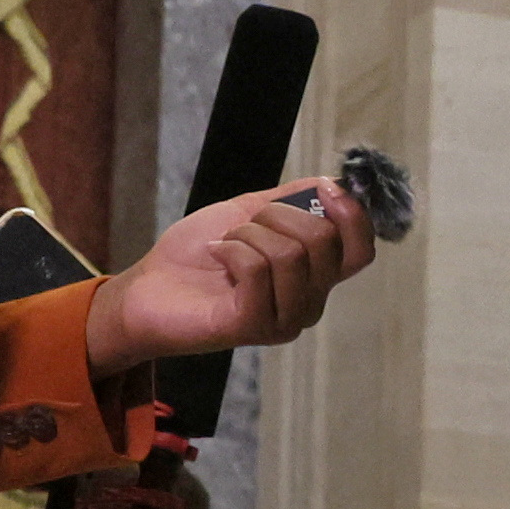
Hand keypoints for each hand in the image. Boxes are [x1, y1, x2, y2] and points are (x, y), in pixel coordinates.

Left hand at [86, 176, 381, 375]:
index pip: (360, 249)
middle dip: (280, 215)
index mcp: (314, 275)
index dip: (353, 214)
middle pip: (325, 242)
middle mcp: (309, 301)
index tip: (325, 188)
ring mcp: (285, 318)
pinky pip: (258, 269)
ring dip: (249, 234)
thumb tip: (334, 182)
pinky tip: (217, 258)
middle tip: (245, 226)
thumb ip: (293, 198)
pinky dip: (231, 250)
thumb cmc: (197, 254)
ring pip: (291, 253)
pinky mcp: (254, 326)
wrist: (149, 288)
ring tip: (226, 245)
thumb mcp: (249, 211)